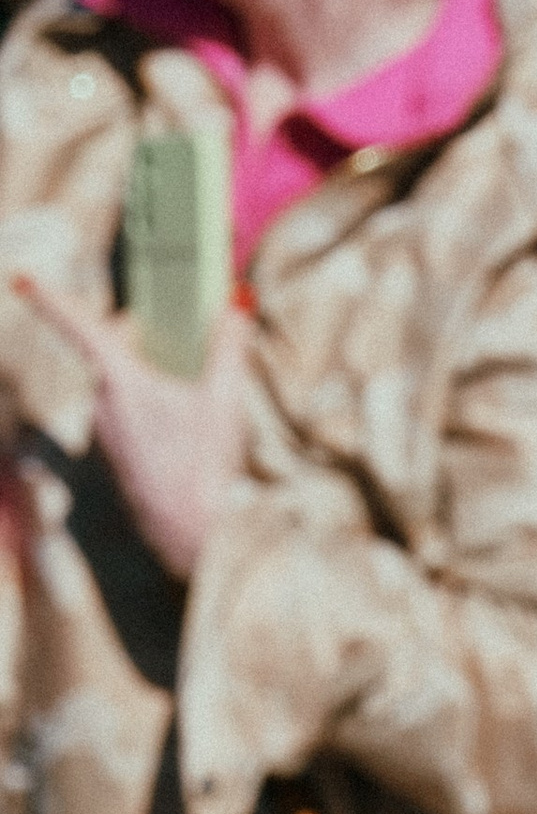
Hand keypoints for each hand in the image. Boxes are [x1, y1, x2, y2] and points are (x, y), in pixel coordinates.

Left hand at [11, 276, 247, 580]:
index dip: (49, 298)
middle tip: (162, 330)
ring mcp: (106, 433)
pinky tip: (179, 427)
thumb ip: (229, 345)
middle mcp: (103, 403)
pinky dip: (145, 408)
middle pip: (107, 353)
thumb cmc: (205, 466)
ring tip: (184, 388)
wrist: (192, 534)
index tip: (22, 278)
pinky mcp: (116, 456)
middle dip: (129, 337)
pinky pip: (125, 416)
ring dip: (143, 377)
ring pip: (117, 386)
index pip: (78, 326)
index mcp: (121, 380)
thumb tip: (237, 303)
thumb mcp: (225, 399)